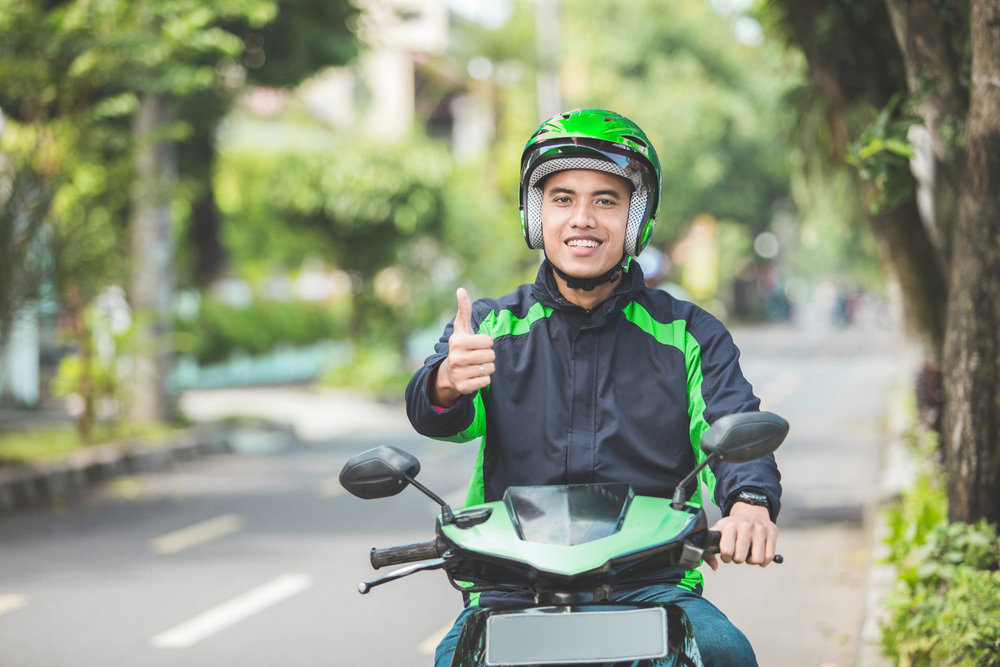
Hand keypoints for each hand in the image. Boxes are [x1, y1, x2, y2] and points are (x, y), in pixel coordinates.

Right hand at [430, 288, 494, 407]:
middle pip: (491, 355)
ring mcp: (459, 374)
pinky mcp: (464, 387)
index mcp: (456, 341)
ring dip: (487, 367)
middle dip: (488, 355)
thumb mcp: (461, 329)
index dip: (486, 342)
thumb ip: (464, 310)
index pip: (488, 341)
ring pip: (490, 368)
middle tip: (477, 356)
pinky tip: (475, 376)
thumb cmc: (461, 346)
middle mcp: (456, 358)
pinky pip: (487, 381)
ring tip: (476, 365)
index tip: (477, 344)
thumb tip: (461, 290)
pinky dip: (485, 379)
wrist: (448, 373)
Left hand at [703, 502, 777, 569]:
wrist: (750, 510)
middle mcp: (745, 526)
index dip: (726, 558)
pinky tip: (758, 555)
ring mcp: (760, 529)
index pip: (727, 551)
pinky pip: (769, 556)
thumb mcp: (718, 531)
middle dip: (738, 559)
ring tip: (748, 553)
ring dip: (751, 561)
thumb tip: (714, 566)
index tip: (727, 555)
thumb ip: (710, 550)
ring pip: (757, 559)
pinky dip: (763, 561)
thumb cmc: (733, 525)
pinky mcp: (772, 532)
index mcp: (730, 525)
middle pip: (741, 558)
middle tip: (738, 553)